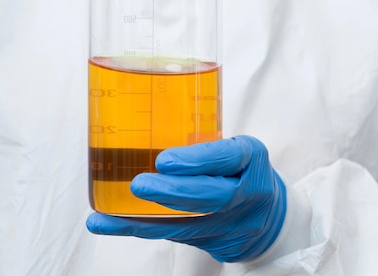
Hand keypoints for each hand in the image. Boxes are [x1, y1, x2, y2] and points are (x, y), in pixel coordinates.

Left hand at [86, 136, 286, 262]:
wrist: (271, 219)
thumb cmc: (244, 172)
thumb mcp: (238, 148)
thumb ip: (206, 144)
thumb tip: (152, 136)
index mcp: (252, 161)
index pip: (229, 158)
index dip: (197, 160)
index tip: (165, 160)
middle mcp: (243, 197)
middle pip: (209, 198)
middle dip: (172, 193)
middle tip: (140, 184)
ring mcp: (225, 226)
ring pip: (184, 225)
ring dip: (143, 220)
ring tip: (107, 216)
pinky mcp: (206, 242)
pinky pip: (170, 236)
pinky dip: (137, 229)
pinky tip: (106, 224)